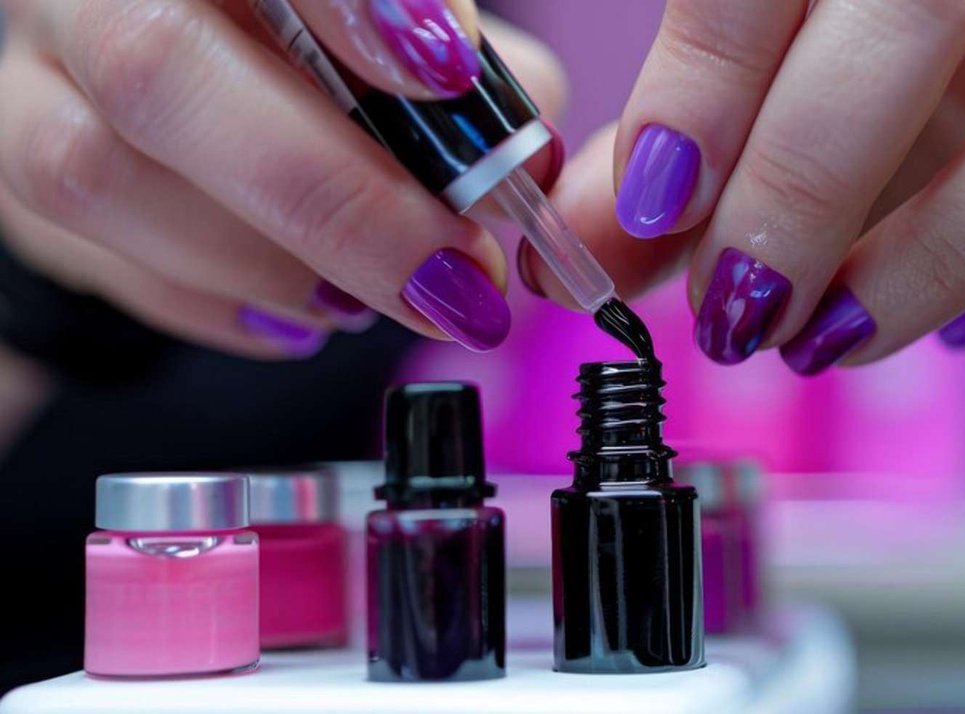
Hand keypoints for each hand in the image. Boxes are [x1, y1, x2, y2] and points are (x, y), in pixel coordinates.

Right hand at [0, 0, 563, 358]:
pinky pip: (99, 260)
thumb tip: (525, 171)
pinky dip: (224, 303)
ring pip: (102, 174)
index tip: (448, 75)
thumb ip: (483, 87)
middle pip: (159, 65)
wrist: (185, 102)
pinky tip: (303, 308)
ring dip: (269, 264)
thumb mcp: (419, 47)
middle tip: (455, 277)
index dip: (357, 0)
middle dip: (334, 196)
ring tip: (368, 299)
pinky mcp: (12, 171)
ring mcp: (33, 69)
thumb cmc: (324, 62)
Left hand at [526, 0, 964, 373]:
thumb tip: (563, 262)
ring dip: (940, 257)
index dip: (711, 81)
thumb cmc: (797, 116)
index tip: (658, 201)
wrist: (921, 114)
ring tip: (831, 337)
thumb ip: (634, 193)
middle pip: (926, 13)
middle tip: (734, 306)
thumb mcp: (702, 146)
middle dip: (809, 183)